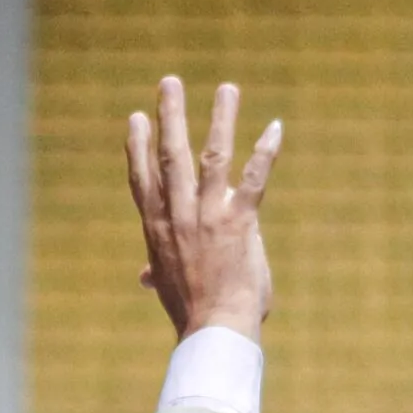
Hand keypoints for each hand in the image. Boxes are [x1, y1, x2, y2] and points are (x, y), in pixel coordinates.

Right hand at [126, 77, 280, 340]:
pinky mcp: (239, 222)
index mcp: (158, 228)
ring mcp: (208, 216)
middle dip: (171, 114)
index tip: (137, 117)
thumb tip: (144, 277)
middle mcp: (179, 215)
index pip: (143, 178)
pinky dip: (266, 151)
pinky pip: (254, 179)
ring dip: (221, 118)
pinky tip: (275, 126)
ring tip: (227, 88)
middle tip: (170, 81)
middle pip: (171, 155)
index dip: (139, 145)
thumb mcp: (167, 287)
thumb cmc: (192, 312)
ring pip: (212, 156)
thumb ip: (157, 272)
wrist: (213, 330)